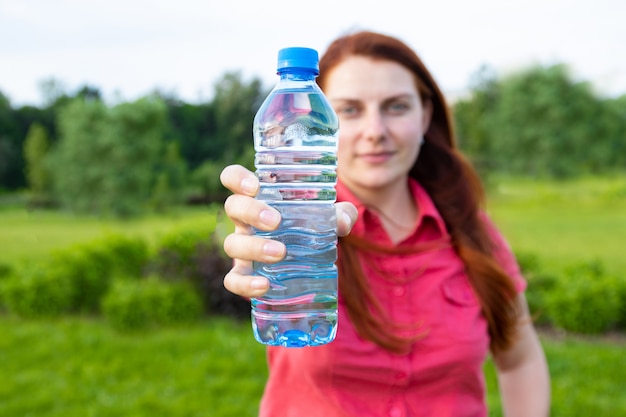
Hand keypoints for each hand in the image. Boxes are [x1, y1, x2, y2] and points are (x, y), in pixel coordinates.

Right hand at [220, 164, 356, 298]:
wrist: (308, 264)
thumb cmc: (311, 229)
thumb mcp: (329, 217)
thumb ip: (341, 214)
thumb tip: (343, 221)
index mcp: (258, 198)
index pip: (233, 178)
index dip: (237, 178)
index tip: (255, 186)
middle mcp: (244, 221)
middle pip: (233, 207)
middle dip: (251, 211)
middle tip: (276, 221)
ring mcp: (241, 248)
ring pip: (231, 243)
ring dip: (253, 247)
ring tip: (280, 252)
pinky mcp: (244, 275)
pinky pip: (233, 280)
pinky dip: (244, 284)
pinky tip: (263, 285)